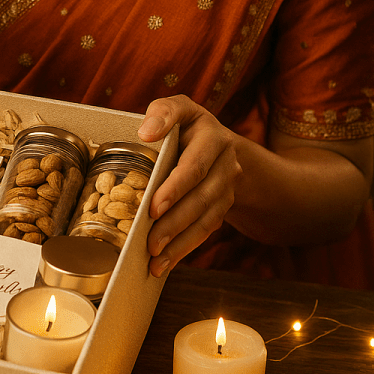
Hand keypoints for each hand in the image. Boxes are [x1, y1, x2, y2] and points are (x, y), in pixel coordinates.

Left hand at [137, 95, 241, 277]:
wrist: (218, 144)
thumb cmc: (186, 126)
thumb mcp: (177, 109)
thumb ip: (163, 112)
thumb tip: (146, 132)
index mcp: (212, 136)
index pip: (194, 164)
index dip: (175, 186)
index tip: (153, 207)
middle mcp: (226, 162)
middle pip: (200, 196)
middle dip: (174, 220)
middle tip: (150, 238)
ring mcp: (227, 186)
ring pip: (205, 218)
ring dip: (179, 241)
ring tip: (154, 259)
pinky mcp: (223, 206)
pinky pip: (205, 230)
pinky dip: (184, 249)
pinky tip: (164, 263)